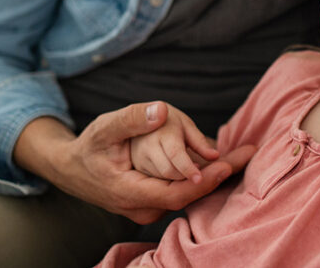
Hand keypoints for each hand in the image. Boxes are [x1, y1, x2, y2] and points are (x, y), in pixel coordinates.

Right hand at [13, 102, 255, 224]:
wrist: (70, 168)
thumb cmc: (88, 148)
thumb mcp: (104, 128)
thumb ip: (133, 119)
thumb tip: (162, 111)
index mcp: (131, 194)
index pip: (176, 194)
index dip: (203, 183)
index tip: (227, 165)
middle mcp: (143, 208)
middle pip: (189, 196)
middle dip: (220, 175)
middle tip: (249, 152)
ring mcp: (149, 208)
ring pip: (187, 194)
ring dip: (214, 175)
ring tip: (245, 154)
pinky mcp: (153, 201)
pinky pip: (181, 190)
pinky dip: (201, 176)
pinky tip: (223, 159)